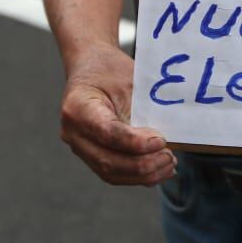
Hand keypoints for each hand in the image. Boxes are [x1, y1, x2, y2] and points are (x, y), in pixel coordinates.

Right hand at [58, 44, 175, 185]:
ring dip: (142, 175)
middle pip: (107, 160)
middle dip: (142, 164)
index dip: (135, 142)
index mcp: (78, 106)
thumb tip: (168, 137)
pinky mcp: (89, 154)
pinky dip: (136, 175)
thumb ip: (143, 108)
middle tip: (168, 156)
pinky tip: (158, 169)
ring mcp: (79, 146)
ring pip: (110, 172)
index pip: (107, 132)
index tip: (160, 141)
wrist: (91, 66)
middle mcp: (73, 132)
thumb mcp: (129, 79)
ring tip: (168, 165)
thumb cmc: (109, 69)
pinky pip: (112, 172)